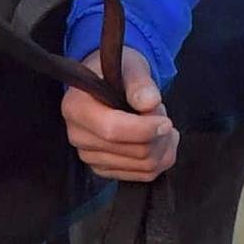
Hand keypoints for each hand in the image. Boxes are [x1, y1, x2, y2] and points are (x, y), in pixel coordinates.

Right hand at [61, 47, 177, 182]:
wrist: (109, 83)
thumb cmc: (118, 73)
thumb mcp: (130, 68)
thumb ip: (140, 84)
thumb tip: (149, 102)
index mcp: (76, 107)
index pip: (112, 130)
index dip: (144, 130)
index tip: (166, 122)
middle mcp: (77, 136)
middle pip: (132, 152)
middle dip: (158, 134)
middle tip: (161, 111)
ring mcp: (89, 156)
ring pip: (142, 166)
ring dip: (163, 146)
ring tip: (162, 122)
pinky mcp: (104, 169)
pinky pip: (143, 174)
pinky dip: (161, 158)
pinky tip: (161, 139)